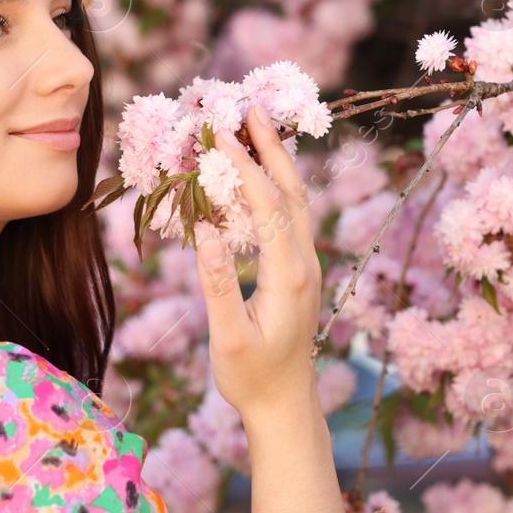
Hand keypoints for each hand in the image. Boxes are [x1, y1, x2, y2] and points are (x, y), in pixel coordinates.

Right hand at [193, 103, 323, 426]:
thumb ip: (217, 283)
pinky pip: (289, 217)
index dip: (247, 167)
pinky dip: (274, 186)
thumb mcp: (228, 336)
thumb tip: (206, 231)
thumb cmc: (251, 378)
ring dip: (276, 161)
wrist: (286, 405)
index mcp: (289, 275)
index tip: (223, 135)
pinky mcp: (299, 271)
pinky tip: (257, 174)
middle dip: (272, 147)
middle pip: (291, 192)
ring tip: (254, 127)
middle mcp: (305, 263)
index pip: (269, 206)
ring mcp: (306, 266)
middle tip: (250, 108)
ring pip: (295, 201)